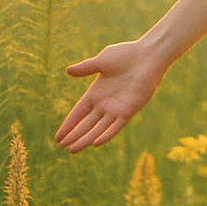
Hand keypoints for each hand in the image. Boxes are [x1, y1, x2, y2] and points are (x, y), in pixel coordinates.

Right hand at [54, 41, 168, 153]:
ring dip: (86, 139)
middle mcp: (104, 104)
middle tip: (62, 147)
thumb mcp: (101, 61)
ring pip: (98, 128)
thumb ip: (86, 68)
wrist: (148, 55)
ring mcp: (117, 108)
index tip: (58, 137)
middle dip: (74, 135)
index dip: (68, 124)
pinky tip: (96, 143)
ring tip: (73, 150)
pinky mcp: (129, 110)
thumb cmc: (126, 55)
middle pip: (86, 124)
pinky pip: (117, 126)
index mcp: (95, 93)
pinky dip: (107, 134)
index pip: (78, 113)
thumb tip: (67, 71)